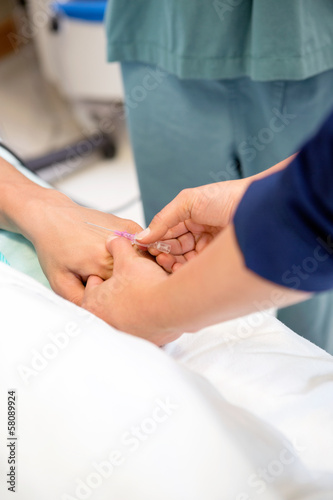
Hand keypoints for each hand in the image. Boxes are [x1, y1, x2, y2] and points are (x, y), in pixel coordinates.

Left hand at [27, 190, 142, 304]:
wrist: (53, 216)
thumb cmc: (55, 246)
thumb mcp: (59, 281)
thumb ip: (80, 301)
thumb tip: (98, 317)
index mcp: (103, 264)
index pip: (128, 292)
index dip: (123, 299)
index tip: (116, 300)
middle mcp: (119, 247)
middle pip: (139, 276)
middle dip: (132, 284)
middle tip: (116, 286)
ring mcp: (127, 233)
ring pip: (146, 261)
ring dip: (138, 269)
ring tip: (121, 271)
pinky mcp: (130, 226)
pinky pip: (144, 246)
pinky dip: (139, 254)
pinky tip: (123, 256)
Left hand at [81, 236, 179, 345]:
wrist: (172, 306)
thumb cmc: (145, 287)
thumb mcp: (127, 259)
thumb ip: (117, 246)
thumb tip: (114, 240)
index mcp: (93, 304)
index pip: (92, 285)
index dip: (104, 272)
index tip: (114, 269)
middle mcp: (106, 323)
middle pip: (108, 301)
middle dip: (118, 289)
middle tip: (129, 278)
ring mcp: (125, 334)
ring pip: (126, 313)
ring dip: (133, 301)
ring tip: (145, 287)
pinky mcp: (145, 339)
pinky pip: (144, 324)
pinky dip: (147, 314)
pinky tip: (155, 301)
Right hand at [136, 179, 249, 271]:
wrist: (259, 208)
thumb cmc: (227, 197)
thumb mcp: (188, 201)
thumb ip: (163, 219)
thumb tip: (141, 236)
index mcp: (190, 217)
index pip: (166, 234)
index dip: (155, 241)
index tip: (146, 248)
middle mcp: (198, 233)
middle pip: (173, 250)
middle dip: (163, 255)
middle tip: (158, 257)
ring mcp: (208, 248)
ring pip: (183, 262)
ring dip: (172, 264)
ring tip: (168, 263)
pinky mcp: (217, 261)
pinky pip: (197, 271)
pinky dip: (185, 272)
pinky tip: (179, 270)